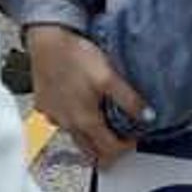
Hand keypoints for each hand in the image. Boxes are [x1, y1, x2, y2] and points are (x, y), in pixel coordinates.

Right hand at [23, 23, 149, 167]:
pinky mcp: (44, 106)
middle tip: (119, 141)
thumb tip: (147, 116)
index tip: (132, 139)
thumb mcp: (109, 77)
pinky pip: (60, 122)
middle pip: (90, 151)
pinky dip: (72, 122)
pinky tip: (77, 108)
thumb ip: (129, 100)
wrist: (46, 40)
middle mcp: (68, 124)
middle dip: (107, 151)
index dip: (125, 148)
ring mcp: (54, 117)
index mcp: (86, 121)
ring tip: (101, 125)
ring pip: (74, 138)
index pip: (109, 150)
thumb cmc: (75, 57)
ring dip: (89, 138)